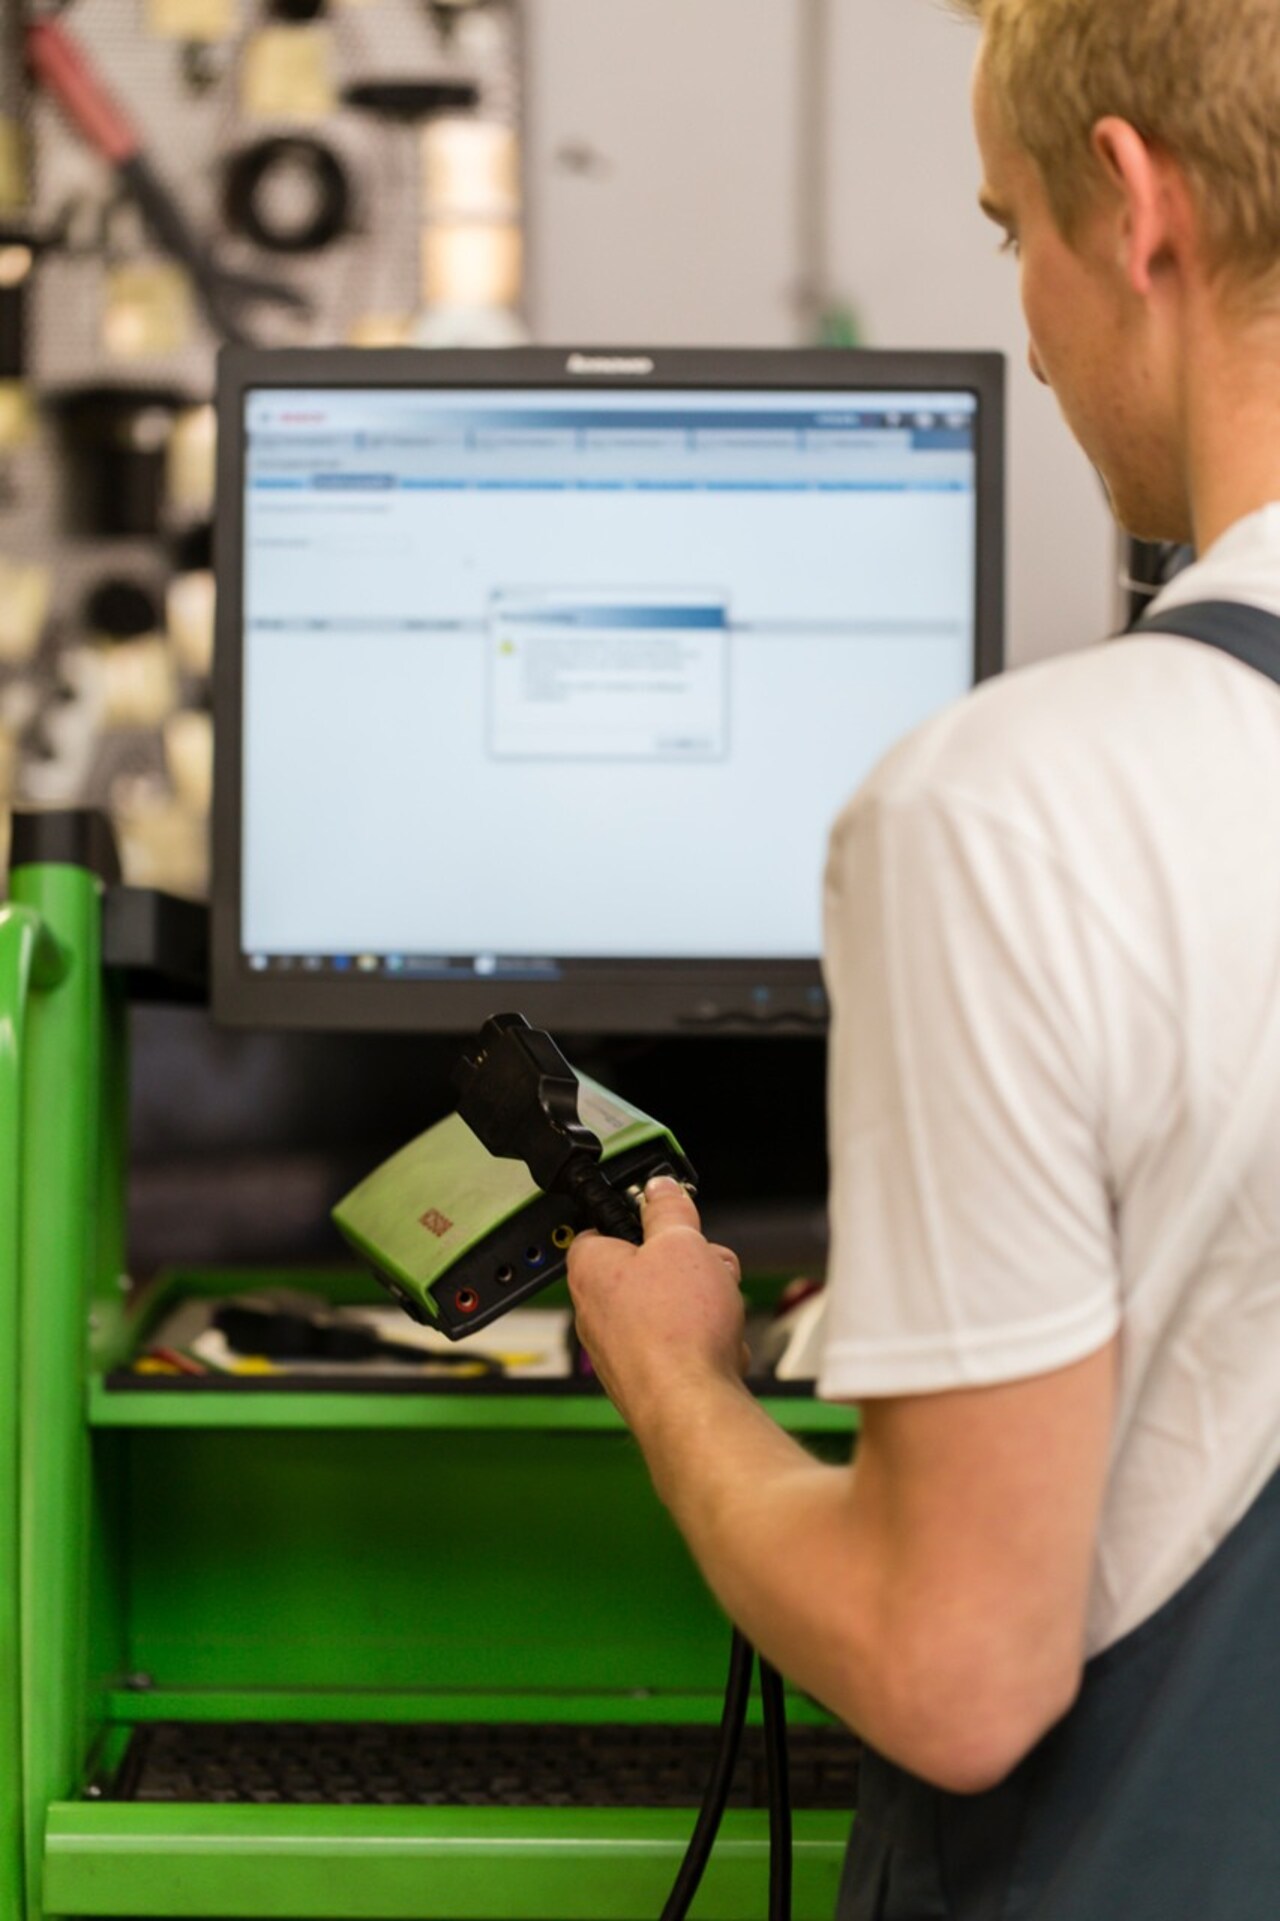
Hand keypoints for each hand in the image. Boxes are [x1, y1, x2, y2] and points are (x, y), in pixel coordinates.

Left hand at [566, 1176, 747, 1429]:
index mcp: (590, 1270)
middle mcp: (595, 1311)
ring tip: (718, 1310)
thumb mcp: (682, 1243)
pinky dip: (703, 1341)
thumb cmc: (676, 1331)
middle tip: (706, 1268)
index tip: (667, 1218)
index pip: (602, 1227)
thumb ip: (669, 1210)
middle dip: (688, 1264)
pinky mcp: (647, 1377)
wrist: (692, 1407)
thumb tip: (660, 1189)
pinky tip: (719, 1346)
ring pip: (669, 1306)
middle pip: (646, 1267)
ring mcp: (620, 1349)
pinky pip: (680, 1344)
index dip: (641, 1219)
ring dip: (703, 1302)